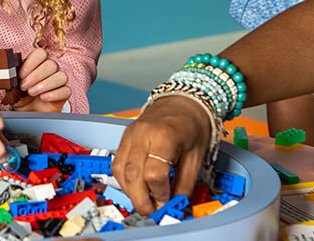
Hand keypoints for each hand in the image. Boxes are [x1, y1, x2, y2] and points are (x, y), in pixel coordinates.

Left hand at [12, 47, 68, 111]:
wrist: (27, 111)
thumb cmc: (20, 95)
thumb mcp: (12, 86)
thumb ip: (11, 77)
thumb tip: (6, 72)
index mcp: (37, 62)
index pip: (40, 53)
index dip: (31, 62)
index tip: (21, 75)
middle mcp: (50, 69)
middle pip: (51, 64)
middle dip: (36, 76)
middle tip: (24, 87)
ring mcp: (59, 80)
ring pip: (61, 76)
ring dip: (45, 84)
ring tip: (32, 92)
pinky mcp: (64, 93)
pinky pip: (66, 90)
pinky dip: (54, 94)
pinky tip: (43, 98)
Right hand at [112, 96, 210, 214]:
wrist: (182, 103)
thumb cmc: (192, 125)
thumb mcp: (196, 157)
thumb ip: (184, 184)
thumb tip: (174, 205)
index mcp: (164, 136)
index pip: (154, 173)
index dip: (159, 193)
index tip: (167, 202)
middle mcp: (142, 134)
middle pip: (131, 174)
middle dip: (139, 199)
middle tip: (151, 211)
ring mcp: (130, 134)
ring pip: (119, 170)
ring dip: (129, 191)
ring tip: (144, 200)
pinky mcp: (124, 137)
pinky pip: (117, 163)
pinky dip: (124, 179)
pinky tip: (136, 186)